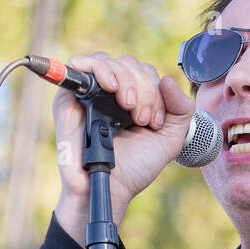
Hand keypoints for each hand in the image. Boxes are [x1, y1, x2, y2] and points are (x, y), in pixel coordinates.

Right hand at [52, 51, 194, 225]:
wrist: (112, 188)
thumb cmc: (135, 168)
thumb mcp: (169, 140)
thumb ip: (181, 110)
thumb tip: (168, 79)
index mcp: (131, 97)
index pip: (144, 71)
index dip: (155, 91)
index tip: (154, 121)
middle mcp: (108, 92)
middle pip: (128, 63)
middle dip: (143, 88)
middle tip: (142, 119)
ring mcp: (87, 93)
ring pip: (107, 60)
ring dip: (125, 79)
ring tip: (128, 107)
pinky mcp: (68, 98)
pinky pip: (79, 64)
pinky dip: (99, 69)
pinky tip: (112, 87)